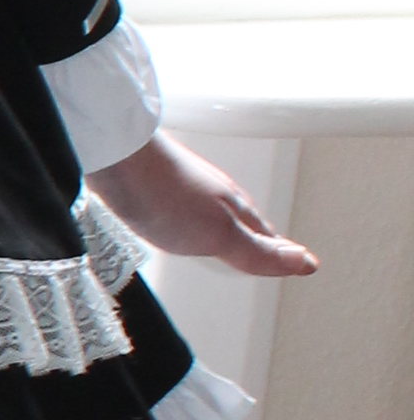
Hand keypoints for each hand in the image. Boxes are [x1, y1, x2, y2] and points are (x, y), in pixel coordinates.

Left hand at [89, 129, 315, 278]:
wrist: (116, 156)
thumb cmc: (165, 192)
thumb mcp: (220, 235)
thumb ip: (258, 252)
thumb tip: (304, 262)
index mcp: (236, 207)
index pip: (267, 237)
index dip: (279, 254)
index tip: (296, 263)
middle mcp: (215, 192)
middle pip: (244, 221)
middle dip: (257, 239)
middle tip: (269, 253)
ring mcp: (186, 185)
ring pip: (216, 210)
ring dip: (226, 227)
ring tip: (230, 240)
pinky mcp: (157, 183)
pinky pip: (184, 205)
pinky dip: (192, 219)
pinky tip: (179, 222)